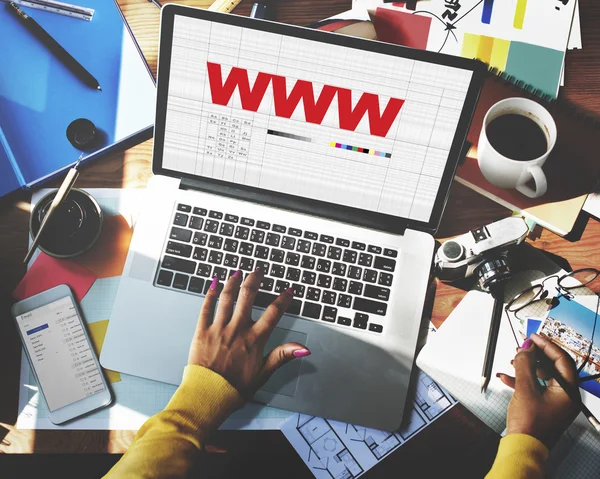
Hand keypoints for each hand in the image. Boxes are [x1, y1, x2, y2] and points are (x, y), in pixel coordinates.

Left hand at [188, 269, 309, 398]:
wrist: (207, 396)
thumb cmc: (234, 389)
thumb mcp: (264, 373)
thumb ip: (282, 356)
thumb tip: (303, 349)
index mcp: (254, 340)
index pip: (273, 313)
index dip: (283, 300)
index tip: (288, 291)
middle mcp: (237, 330)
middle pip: (248, 297)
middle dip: (255, 280)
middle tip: (258, 271)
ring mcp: (218, 329)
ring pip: (227, 298)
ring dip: (233, 282)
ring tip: (238, 272)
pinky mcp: (202, 332)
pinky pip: (206, 308)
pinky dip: (210, 294)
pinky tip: (214, 284)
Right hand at [497, 333, 579, 447]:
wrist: (523, 447)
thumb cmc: (530, 425)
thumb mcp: (525, 388)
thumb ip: (525, 364)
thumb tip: (526, 347)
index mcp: (568, 391)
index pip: (562, 360)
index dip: (547, 345)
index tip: (533, 337)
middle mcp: (565, 396)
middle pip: (553, 367)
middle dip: (535, 355)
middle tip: (523, 346)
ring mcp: (555, 403)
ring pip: (543, 376)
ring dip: (527, 367)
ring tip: (513, 361)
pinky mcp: (544, 407)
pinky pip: (535, 387)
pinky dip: (522, 380)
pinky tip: (507, 377)